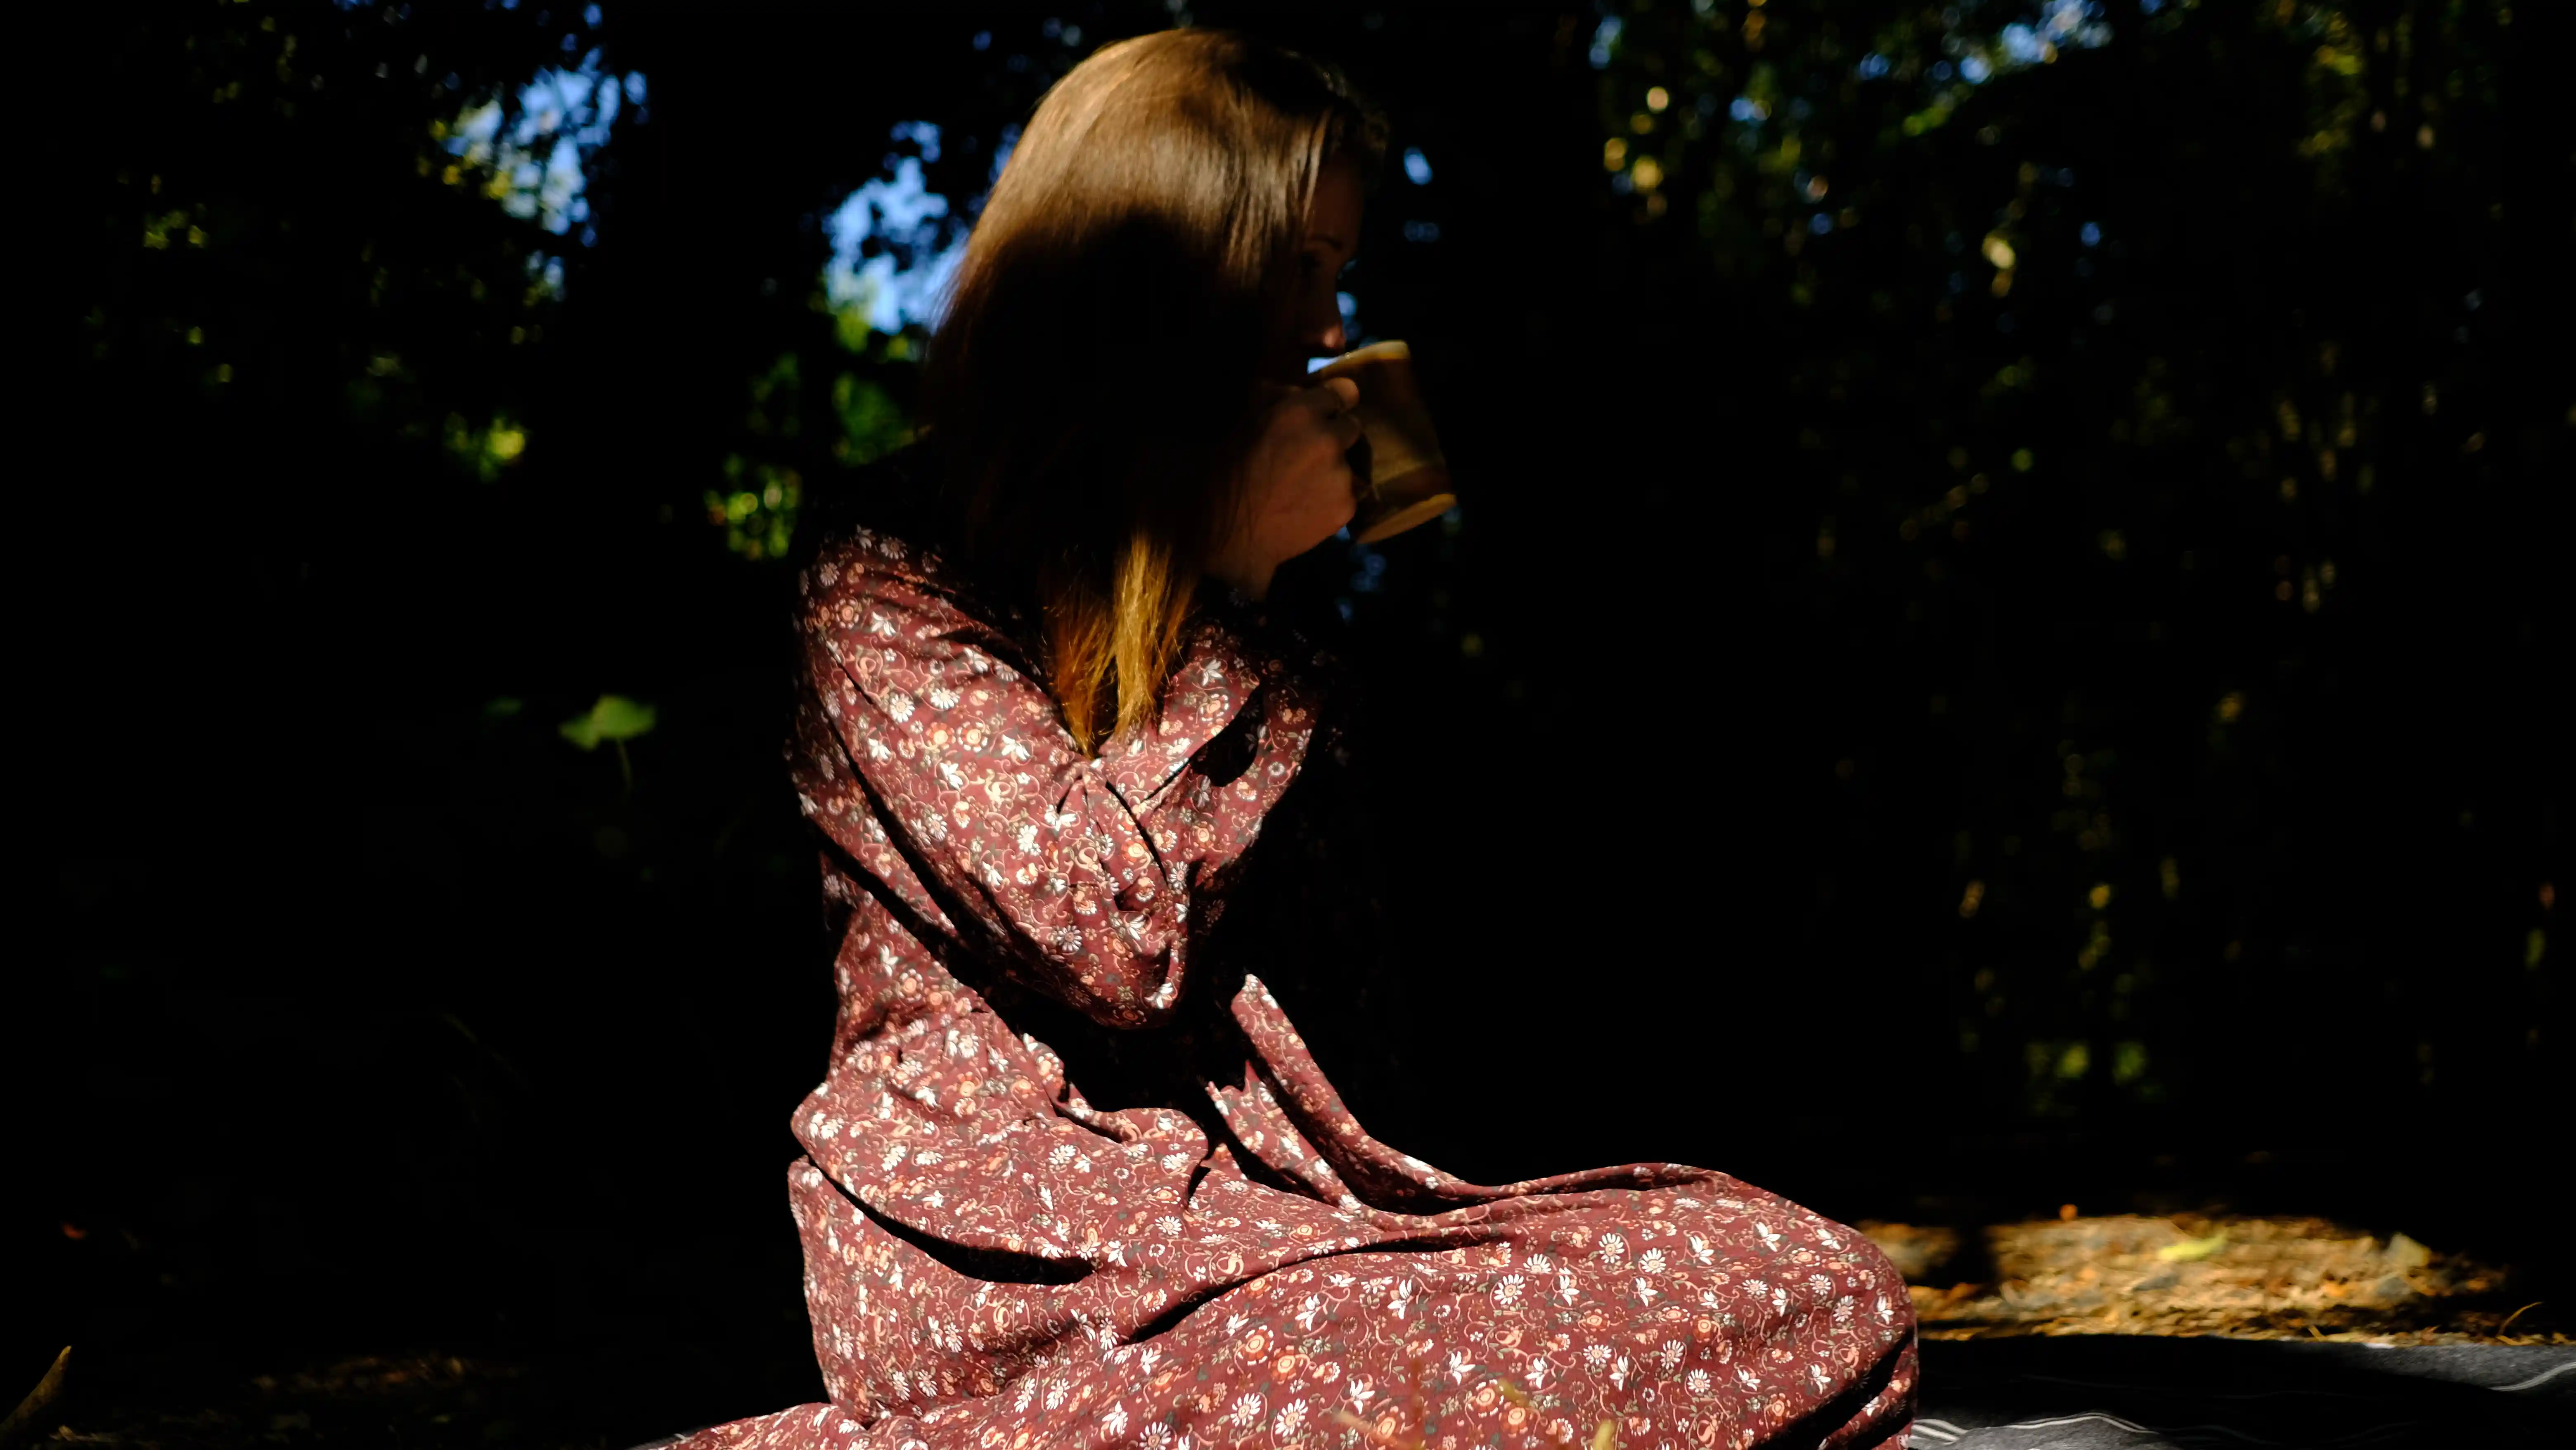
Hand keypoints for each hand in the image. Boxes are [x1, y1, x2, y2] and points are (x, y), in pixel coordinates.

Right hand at [1206, 377, 1362, 601]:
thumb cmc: (1226, 473)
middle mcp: (1327, 440)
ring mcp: (1340, 475)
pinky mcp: (1346, 507)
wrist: (1226, 531)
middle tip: (1308, 454)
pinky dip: (1334, 498)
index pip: (1342, 392)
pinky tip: (1307, 505)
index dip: (1332, 402)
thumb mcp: (1245, 421)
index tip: (1328, 410)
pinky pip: (1349, 494)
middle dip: (1334, 436)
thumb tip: (1299, 390)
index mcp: (1300, 412)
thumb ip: (1278, 398)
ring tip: (1303, 485)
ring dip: (1334, 469)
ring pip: (1351, 464)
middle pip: (1352, 427)